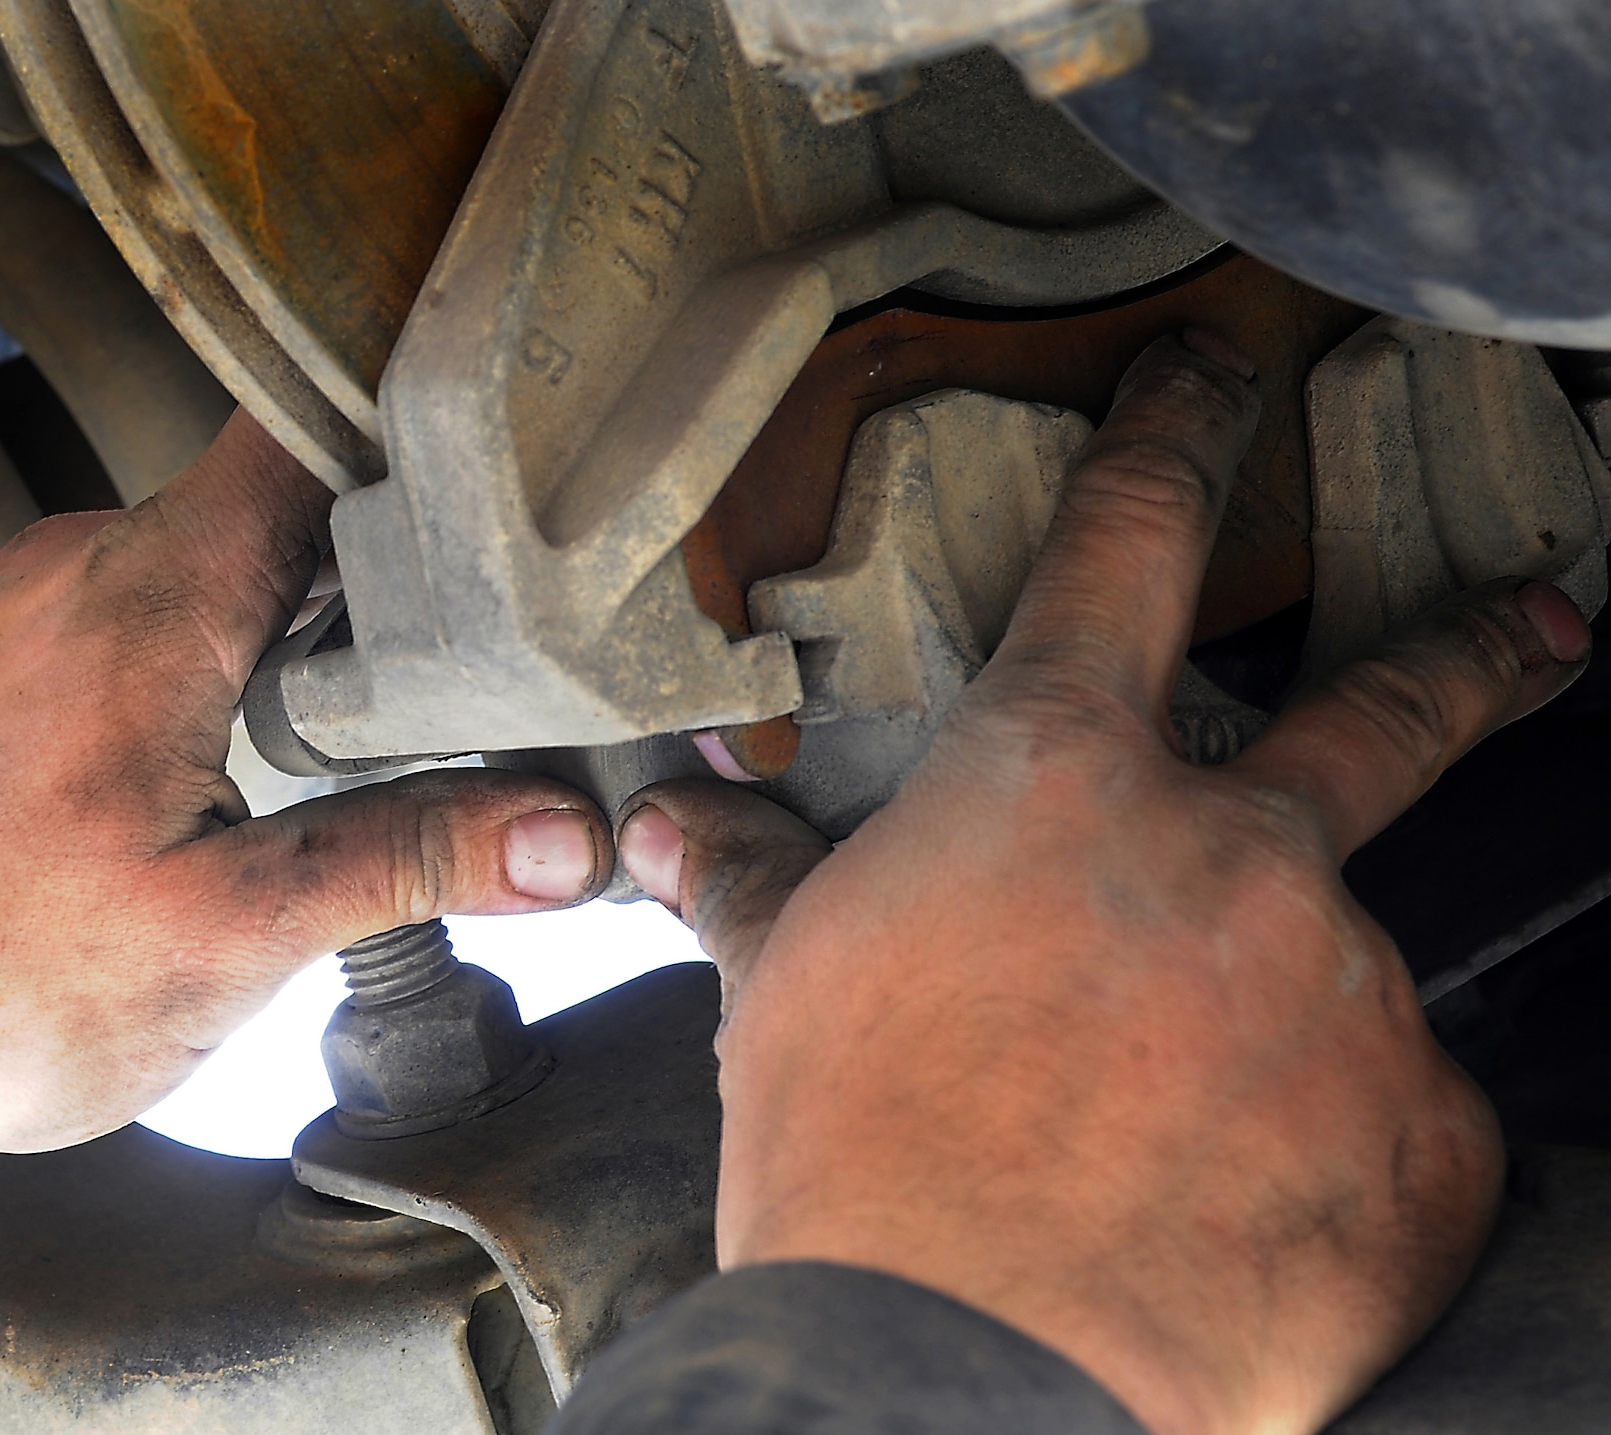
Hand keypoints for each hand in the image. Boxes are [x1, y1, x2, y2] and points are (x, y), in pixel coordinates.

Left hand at [0, 411, 608, 1240]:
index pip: (312, 428)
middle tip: (500, 642)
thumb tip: (565, 838)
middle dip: (402, 557)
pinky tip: (265, 741)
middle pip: (290, 491)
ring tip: (397, 706)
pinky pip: (164, 598)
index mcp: (157, 596)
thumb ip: (401, 863)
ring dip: (318, 611)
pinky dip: (239, 644)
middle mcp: (93, 560)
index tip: (523, 484)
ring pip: (229, 548)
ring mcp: (47, 597)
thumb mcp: (220, 935)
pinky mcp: (22, 649)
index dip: (428, 435)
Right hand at [616, 334, 1592, 1433]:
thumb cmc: (858, 1162)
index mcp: (1057, 779)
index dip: (1179, 433)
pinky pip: (1395, 1118)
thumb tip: (680, 822)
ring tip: (1183, 1125)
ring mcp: (1346, 992)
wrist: (953, 1371)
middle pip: (1386, 710)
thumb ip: (760, 876)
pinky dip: (1332, 1147)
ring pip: (1344, 968)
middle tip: (1538, 625)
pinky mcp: (1424, 1142)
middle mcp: (1231, 852)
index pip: (1128, 546)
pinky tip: (1240, 1210)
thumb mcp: (786, 991)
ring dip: (1284, 1012)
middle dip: (1469, 650)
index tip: (1225, 372)